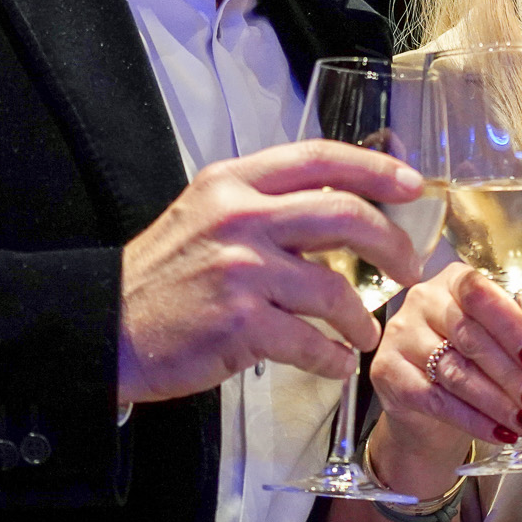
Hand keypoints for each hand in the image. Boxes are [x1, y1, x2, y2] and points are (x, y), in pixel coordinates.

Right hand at [117, 140, 424, 404]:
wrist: (108, 328)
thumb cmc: (165, 275)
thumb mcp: (208, 214)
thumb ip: (266, 205)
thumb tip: (344, 209)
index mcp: (234, 183)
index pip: (320, 158)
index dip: (376, 167)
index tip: (414, 185)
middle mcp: (240, 217)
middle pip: (345, 216)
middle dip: (391, 244)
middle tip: (408, 269)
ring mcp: (241, 271)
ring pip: (335, 289)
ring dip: (363, 318)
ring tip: (366, 334)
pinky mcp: (241, 324)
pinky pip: (312, 342)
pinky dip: (334, 358)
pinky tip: (337, 364)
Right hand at [367, 263, 521, 486]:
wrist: (426, 409)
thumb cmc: (466, 362)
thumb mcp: (500, 343)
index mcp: (452, 282)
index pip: (480, 295)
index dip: (511, 327)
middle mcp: (421, 301)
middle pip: (469, 336)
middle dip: (509, 373)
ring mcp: (399, 335)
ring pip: (455, 371)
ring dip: (496, 402)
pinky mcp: (387, 372)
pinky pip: (435, 399)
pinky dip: (472, 420)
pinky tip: (497, 431)